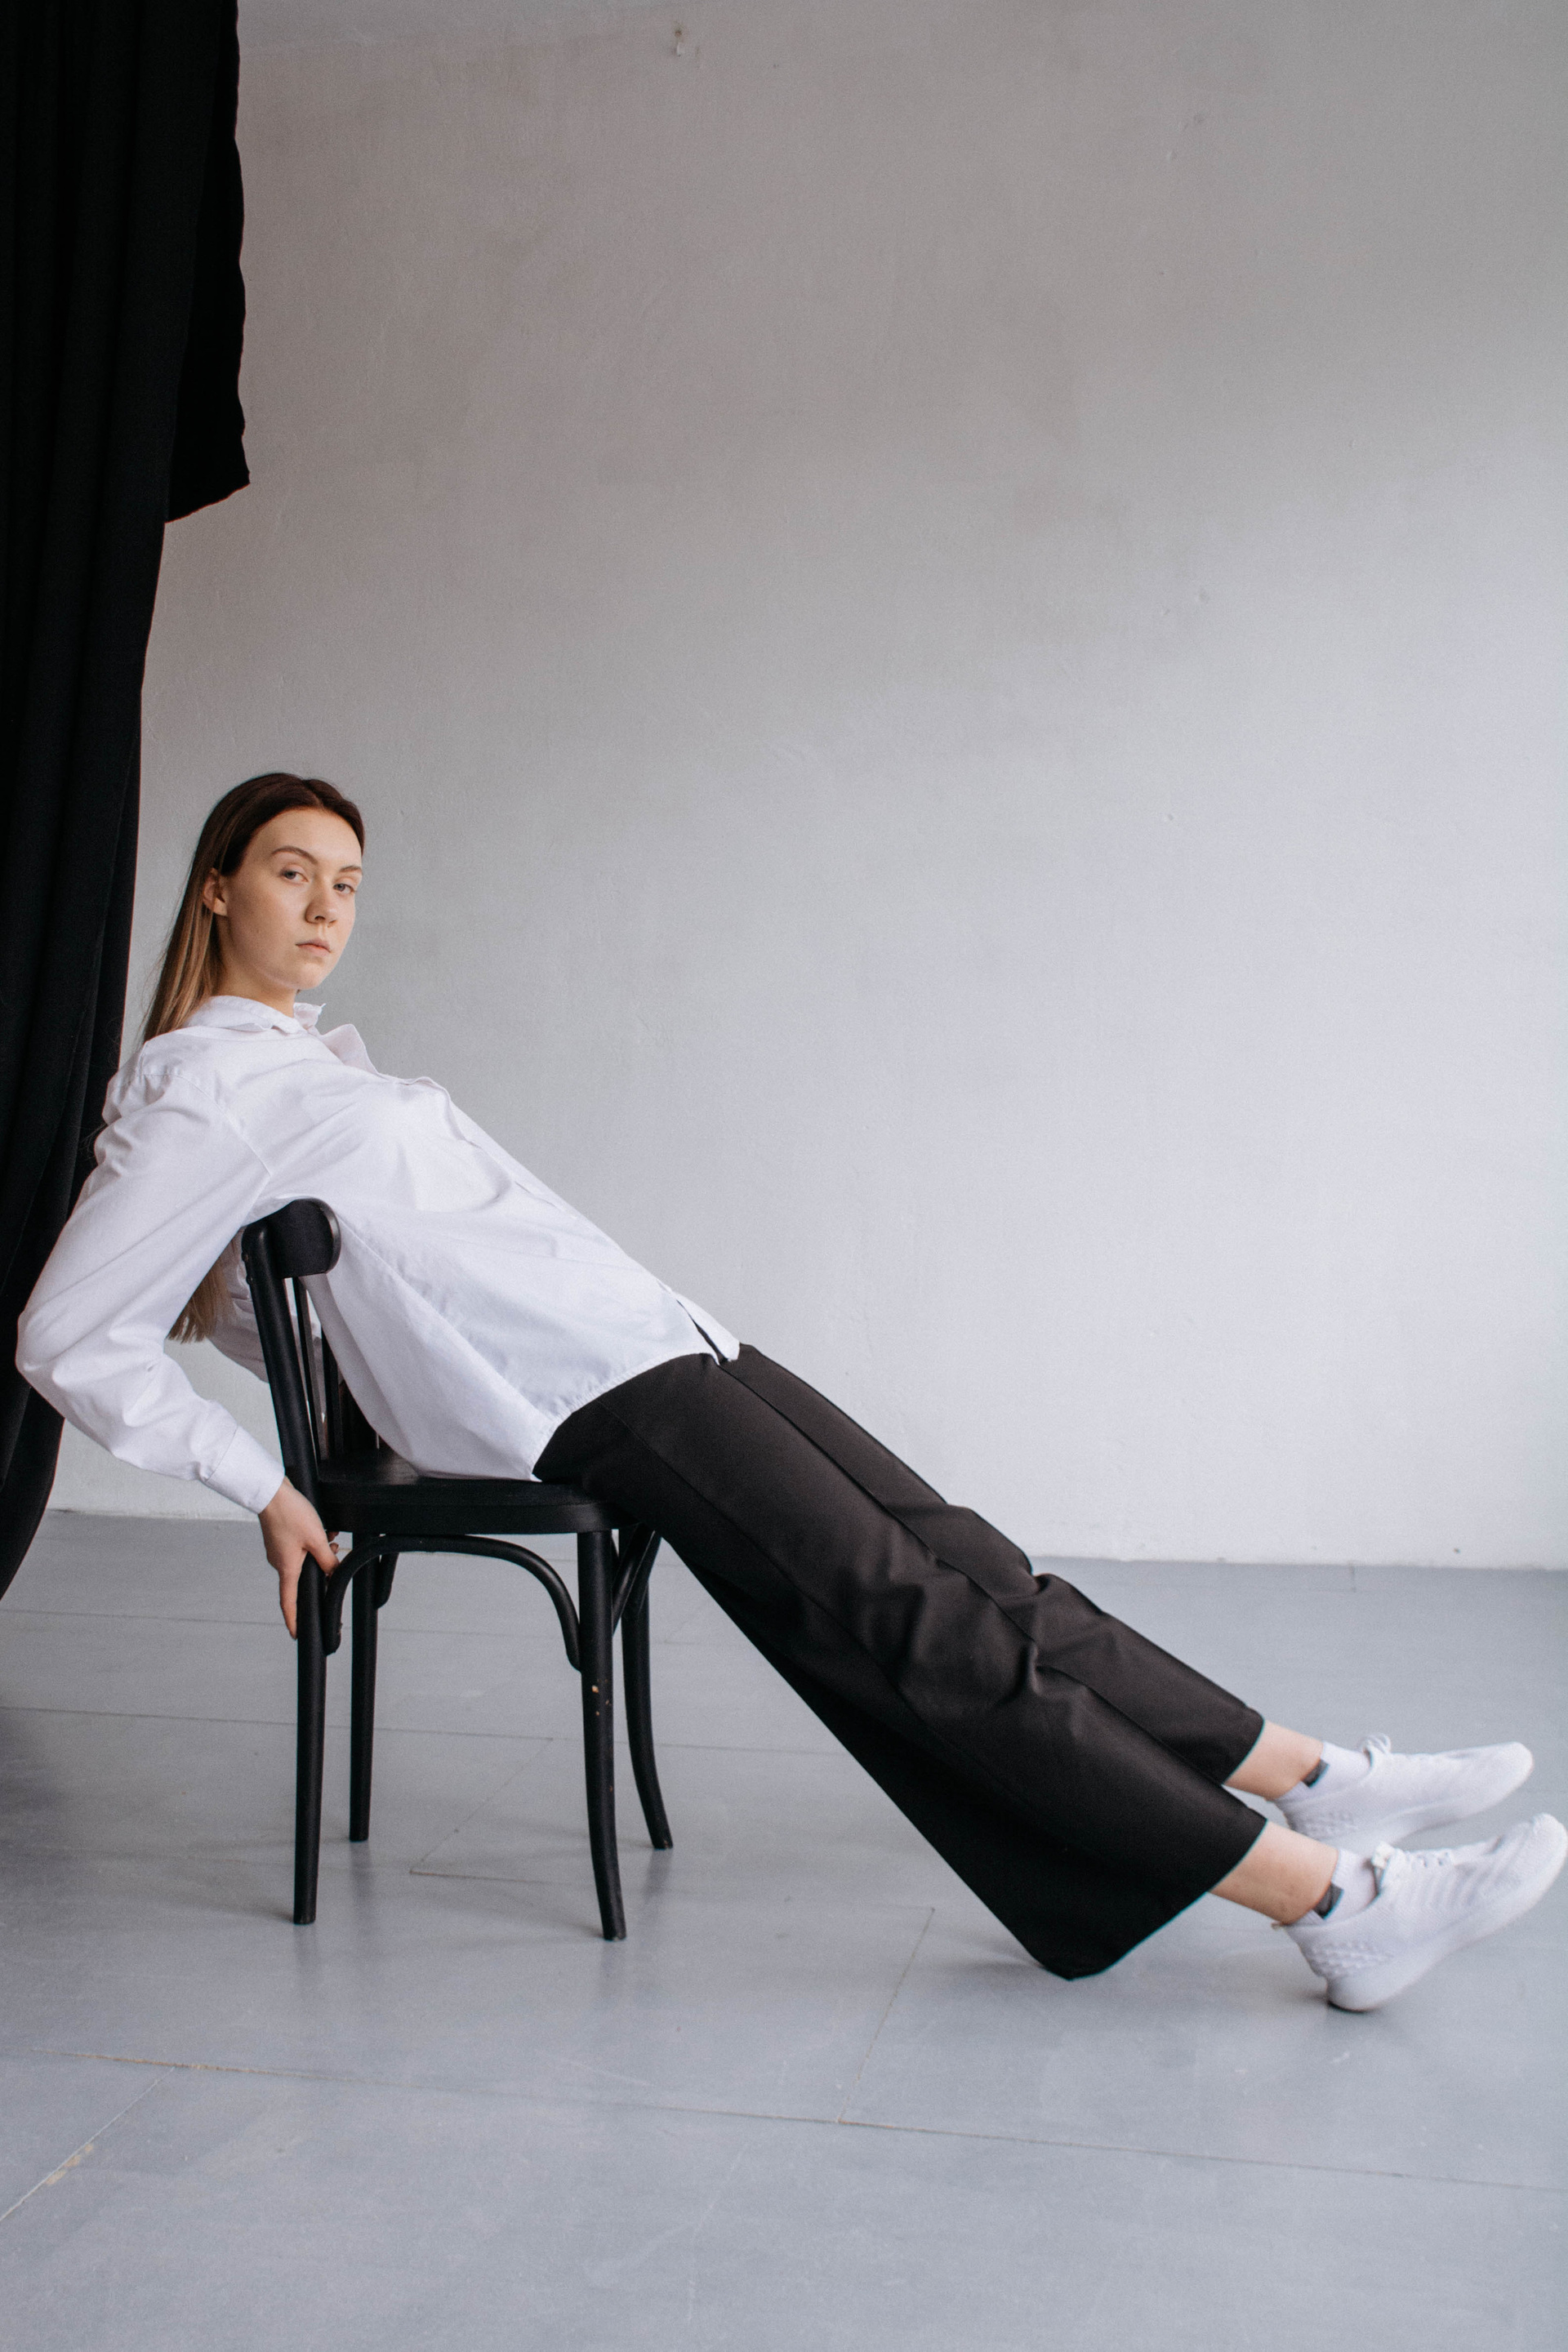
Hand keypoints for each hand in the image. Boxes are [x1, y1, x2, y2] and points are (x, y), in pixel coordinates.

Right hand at [258, 1477, 336, 1638]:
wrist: (271, 1492)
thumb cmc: (290, 1514)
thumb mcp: (317, 1539)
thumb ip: (328, 1559)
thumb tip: (335, 1572)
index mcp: (287, 1569)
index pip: (289, 1603)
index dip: (294, 1621)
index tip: (297, 1635)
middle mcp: (279, 1563)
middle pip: (301, 1579)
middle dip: (320, 1574)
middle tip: (335, 1565)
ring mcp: (278, 1551)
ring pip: (303, 1560)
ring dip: (320, 1554)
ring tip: (332, 1541)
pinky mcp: (279, 1539)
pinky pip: (298, 1548)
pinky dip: (313, 1544)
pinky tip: (324, 1531)